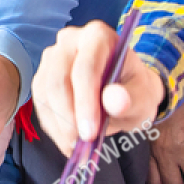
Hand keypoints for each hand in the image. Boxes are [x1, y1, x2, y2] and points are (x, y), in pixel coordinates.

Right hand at [33, 22, 167, 154]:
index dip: (85, 102)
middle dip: (68, 117)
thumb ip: (131, 99)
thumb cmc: (134, 90)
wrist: (124, 91)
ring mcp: (52, 58)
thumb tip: (114, 101)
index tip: (90, 133)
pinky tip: (69, 141)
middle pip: (58, 79)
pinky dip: (54, 127)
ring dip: (59, 126)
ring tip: (78, 148)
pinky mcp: (42, 77)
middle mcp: (70, 40)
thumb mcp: (142, 97)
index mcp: (98, 36)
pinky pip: (40, 104)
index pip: (85, 68)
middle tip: (82, 144)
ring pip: (45, 94)